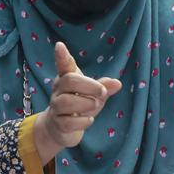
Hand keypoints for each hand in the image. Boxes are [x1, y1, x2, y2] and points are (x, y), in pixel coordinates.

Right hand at [34, 42, 121, 162]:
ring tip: (94, 105)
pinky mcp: (58, 123)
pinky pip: (68, 121)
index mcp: (66, 79)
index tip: (60, 45)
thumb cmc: (78, 106)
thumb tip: (118, 83)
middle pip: (69, 81)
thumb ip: (103, 88)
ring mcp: (56, 107)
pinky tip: (88, 120)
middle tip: (102, 92)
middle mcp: (58, 91)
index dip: (62, 56)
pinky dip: (82, 121)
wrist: (59, 127)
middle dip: (89, 86)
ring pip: (66, 102)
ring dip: (86, 103)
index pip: (63, 65)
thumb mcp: (92, 95)